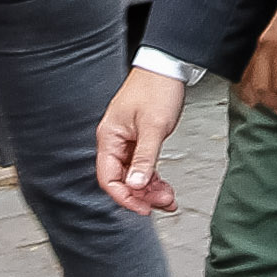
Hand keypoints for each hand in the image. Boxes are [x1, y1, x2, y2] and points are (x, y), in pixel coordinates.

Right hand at [96, 67, 185, 212]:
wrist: (167, 68)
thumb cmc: (156, 89)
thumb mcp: (154, 127)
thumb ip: (144, 159)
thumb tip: (135, 185)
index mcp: (109, 136)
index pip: (108, 177)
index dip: (125, 197)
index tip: (144, 208)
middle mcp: (114, 140)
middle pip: (121, 179)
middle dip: (142, 194)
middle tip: (163, 202)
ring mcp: (126, 140)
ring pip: (133, 175)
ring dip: (149, 189)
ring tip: (168, 198)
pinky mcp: (138, 139)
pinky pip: (141, 166)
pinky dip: (152, 178)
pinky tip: (164, 186)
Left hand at [237, 0, 276, 113]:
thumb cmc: (270, 5)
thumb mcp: (255, 24)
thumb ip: (253, 47)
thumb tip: (253, 71)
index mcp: (248, 44)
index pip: (245, 79)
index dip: (251, 95)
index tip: (257, 102)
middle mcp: (262, 48)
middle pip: (266, 87)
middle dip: (275, 102)